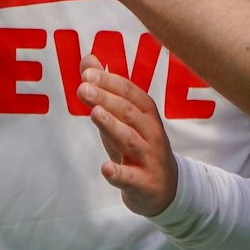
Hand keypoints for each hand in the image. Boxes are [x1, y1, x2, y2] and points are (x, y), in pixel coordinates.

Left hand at [79, 56, 179, 216]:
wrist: (166, 189)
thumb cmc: (138, 146)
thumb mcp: (123, 118)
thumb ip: (105, 90)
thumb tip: (88, 60)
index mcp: (146, 114)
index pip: (130, 93)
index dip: (110, 82)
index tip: (88, 73)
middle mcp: (151, 133)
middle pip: (129, 113)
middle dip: (106, 99)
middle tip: (83, 89)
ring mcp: (149, 158)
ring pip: (131, 140)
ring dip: (113, 126)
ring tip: (95, 114)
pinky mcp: (144, 183)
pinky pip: (131, 178)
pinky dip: (118, 174)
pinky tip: (105, 168)